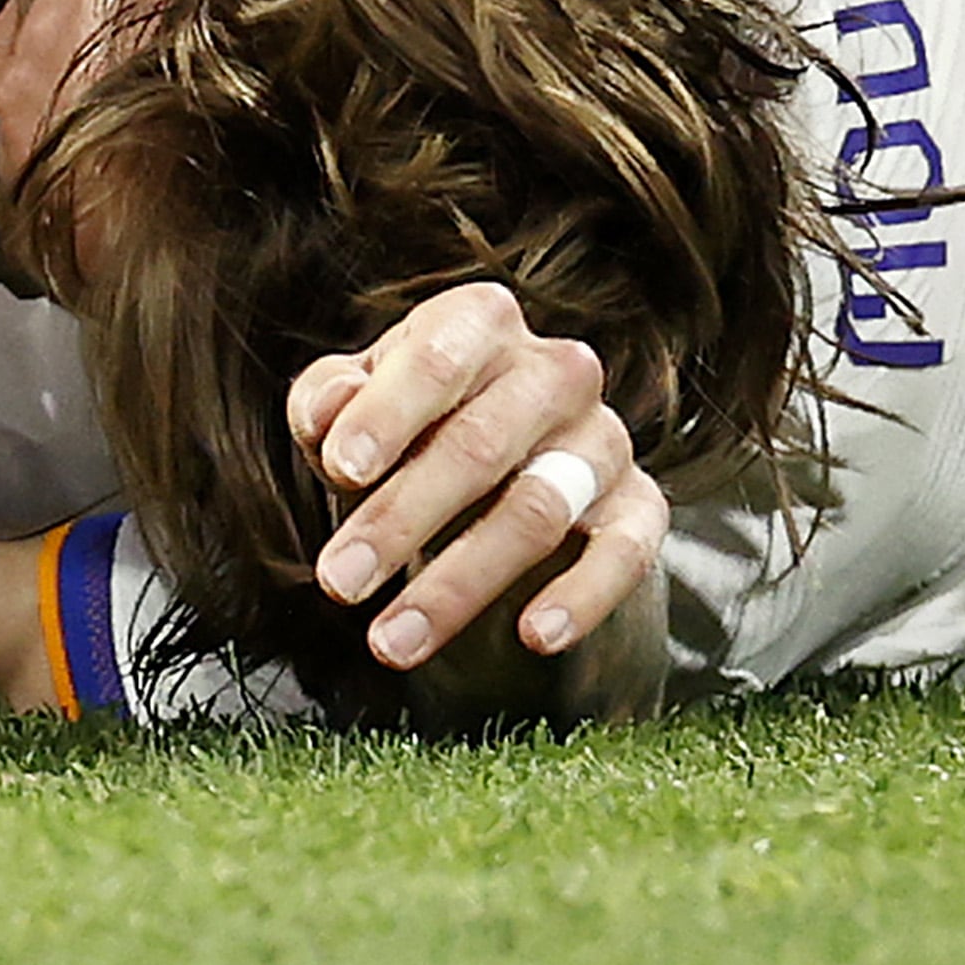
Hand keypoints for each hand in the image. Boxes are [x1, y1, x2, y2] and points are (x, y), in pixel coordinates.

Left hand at [285, 281, 670, 673]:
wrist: (498, 484)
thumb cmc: (408, 431)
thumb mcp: (353, 408)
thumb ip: (327, 402)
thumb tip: (324, 418)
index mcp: (480, 323)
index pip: (438, 359)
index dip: (387, 414)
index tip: (339, 471)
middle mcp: (557, 370)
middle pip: (480, 445)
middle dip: (400, 519)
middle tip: (339, 582)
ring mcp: (605, 439)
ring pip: (537, 510)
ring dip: (458, 584)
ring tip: (390, 641)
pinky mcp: (641, 507)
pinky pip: (624, 553)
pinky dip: (582, 596)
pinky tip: (534, 636)